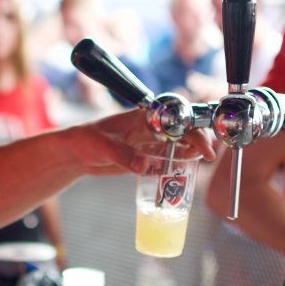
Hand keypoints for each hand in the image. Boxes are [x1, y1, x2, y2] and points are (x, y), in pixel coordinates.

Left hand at [70, 109, 215, 176]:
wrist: (76, 153)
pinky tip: (186, 169)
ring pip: (182, 141)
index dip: (193, 129)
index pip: (177, 118)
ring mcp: (151, 140)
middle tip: (208, 155)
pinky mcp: (148, 154)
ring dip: (194, 149)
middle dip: (200, 138)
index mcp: (145, 116)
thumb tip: (144, 165)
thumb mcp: (103, 147)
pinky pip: (172, 155)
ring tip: (202, 160)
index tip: (202, 145)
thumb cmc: (86, 140)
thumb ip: (124, 156)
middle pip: (185, 127)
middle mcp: (152, 126)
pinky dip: (183, 160)